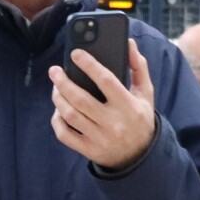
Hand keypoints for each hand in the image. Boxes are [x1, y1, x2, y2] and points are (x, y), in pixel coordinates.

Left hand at [48, 42, 157, 171]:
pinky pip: (65, 135)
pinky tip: (58, 110)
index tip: (75, 54)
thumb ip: (139, 67)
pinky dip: (57, 121)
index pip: (106, 81)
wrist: (139, 156)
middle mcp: (113, 123)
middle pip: (81, 99)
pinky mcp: (89, 150)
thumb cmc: (139, 118)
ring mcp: (100, 138)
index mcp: (128, 106)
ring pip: (70, 115)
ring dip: (58, 99)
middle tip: (54, 71)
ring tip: (56, 87)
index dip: (89, 65)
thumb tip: (129, 42)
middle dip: (63, 82)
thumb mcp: (145, 93)